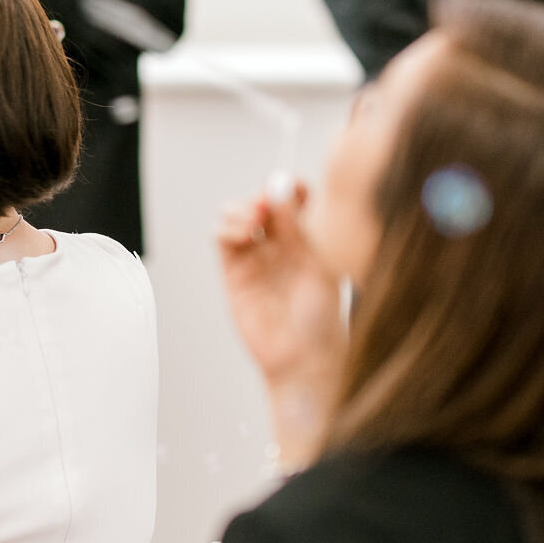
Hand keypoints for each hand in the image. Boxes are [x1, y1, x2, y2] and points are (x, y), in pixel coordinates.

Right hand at [218, 181, 345, 389]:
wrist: (304, 357)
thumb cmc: (321, 319)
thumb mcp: (317, 266)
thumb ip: (297, 230)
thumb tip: (281, 193)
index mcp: (305, 240)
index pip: (291, 201)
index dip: (289, 188)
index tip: (292, 186)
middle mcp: (277, 246)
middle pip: (259, 204)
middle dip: (261, 196)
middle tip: (269, 202)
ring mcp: (254, 259)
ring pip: (235, 217)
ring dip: (241, 209)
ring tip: (256, 220)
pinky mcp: (233, 273)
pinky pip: (222, 239)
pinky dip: (227, 227)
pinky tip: (245, 233)